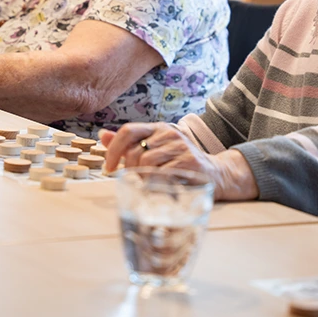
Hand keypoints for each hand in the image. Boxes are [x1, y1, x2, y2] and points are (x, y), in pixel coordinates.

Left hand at [101, 123, 259, 201]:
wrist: (215, 173)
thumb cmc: (181, 163)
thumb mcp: (155, 149)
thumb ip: (129, 144)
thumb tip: (102, 135)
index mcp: (157, 129)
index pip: (128, 131)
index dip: (113, 149)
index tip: (108, 168)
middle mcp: (169, 133)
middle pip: (135, 150)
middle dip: (129, 170)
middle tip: (134, 181)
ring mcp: (180, 146)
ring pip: (147, 162)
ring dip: (142, 178)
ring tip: (148, 185)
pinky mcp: (189, 161)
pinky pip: (162, 172)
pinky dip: (155, 183)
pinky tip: (159, 187)